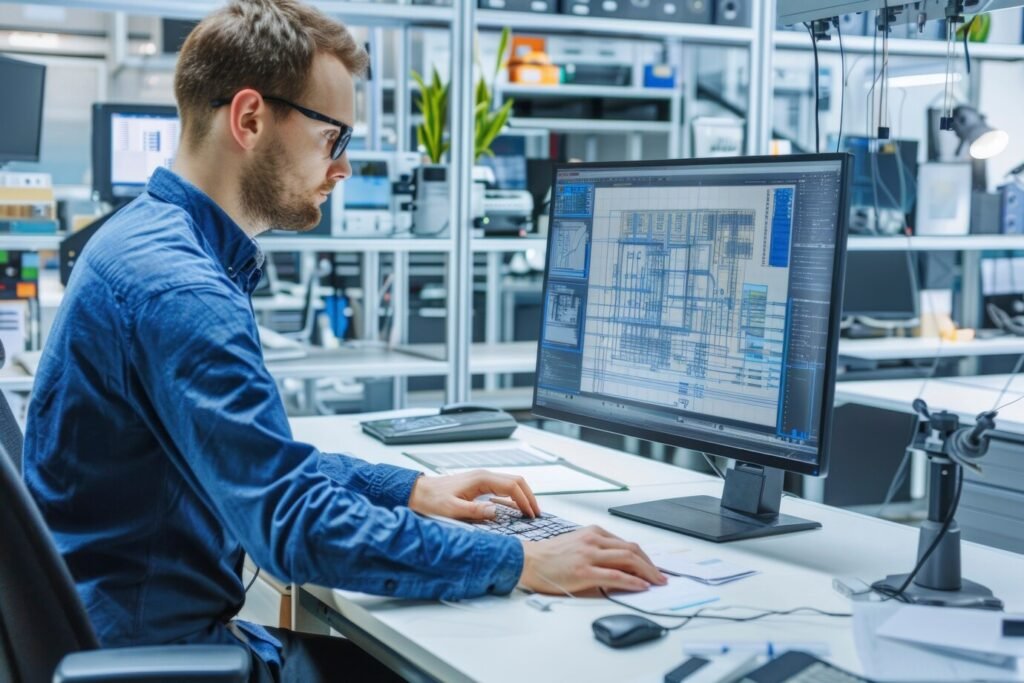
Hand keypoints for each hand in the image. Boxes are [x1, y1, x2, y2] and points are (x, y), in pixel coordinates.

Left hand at [408, 469, 540, 520]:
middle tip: (536, 513)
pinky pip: (502, 488)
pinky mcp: (478, 485)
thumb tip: (496, 511)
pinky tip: (513, 508)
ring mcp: (482, 479)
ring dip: (522, 496)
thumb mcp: (452, 510)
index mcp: (481, 480)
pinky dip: (512, 497)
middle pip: (516, 481)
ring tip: (529, 512)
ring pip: (511, 483)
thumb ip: (475, 511)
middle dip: (529, 496)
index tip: (532, 514)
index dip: (525, 500)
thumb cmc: (432, 500)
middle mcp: (484, 476)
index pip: (512, 487)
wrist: (418, 493)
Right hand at [518, 526, 666, 593]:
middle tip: (661, 577)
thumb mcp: (576, 544)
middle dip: (650, 565)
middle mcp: (593, 540)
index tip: (653, 567)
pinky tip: (641, 587)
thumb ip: (596, 549)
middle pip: (631, 549)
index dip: (644, 557)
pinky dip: (632, 581)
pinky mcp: (583, 571)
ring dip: (647, 572)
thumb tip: (619, 564)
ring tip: (657, 582)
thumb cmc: (549, 556)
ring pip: (628, 559)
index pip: (626, 543)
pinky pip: (615, 575)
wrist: (527, 560)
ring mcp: (588, 555)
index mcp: (592, 532)